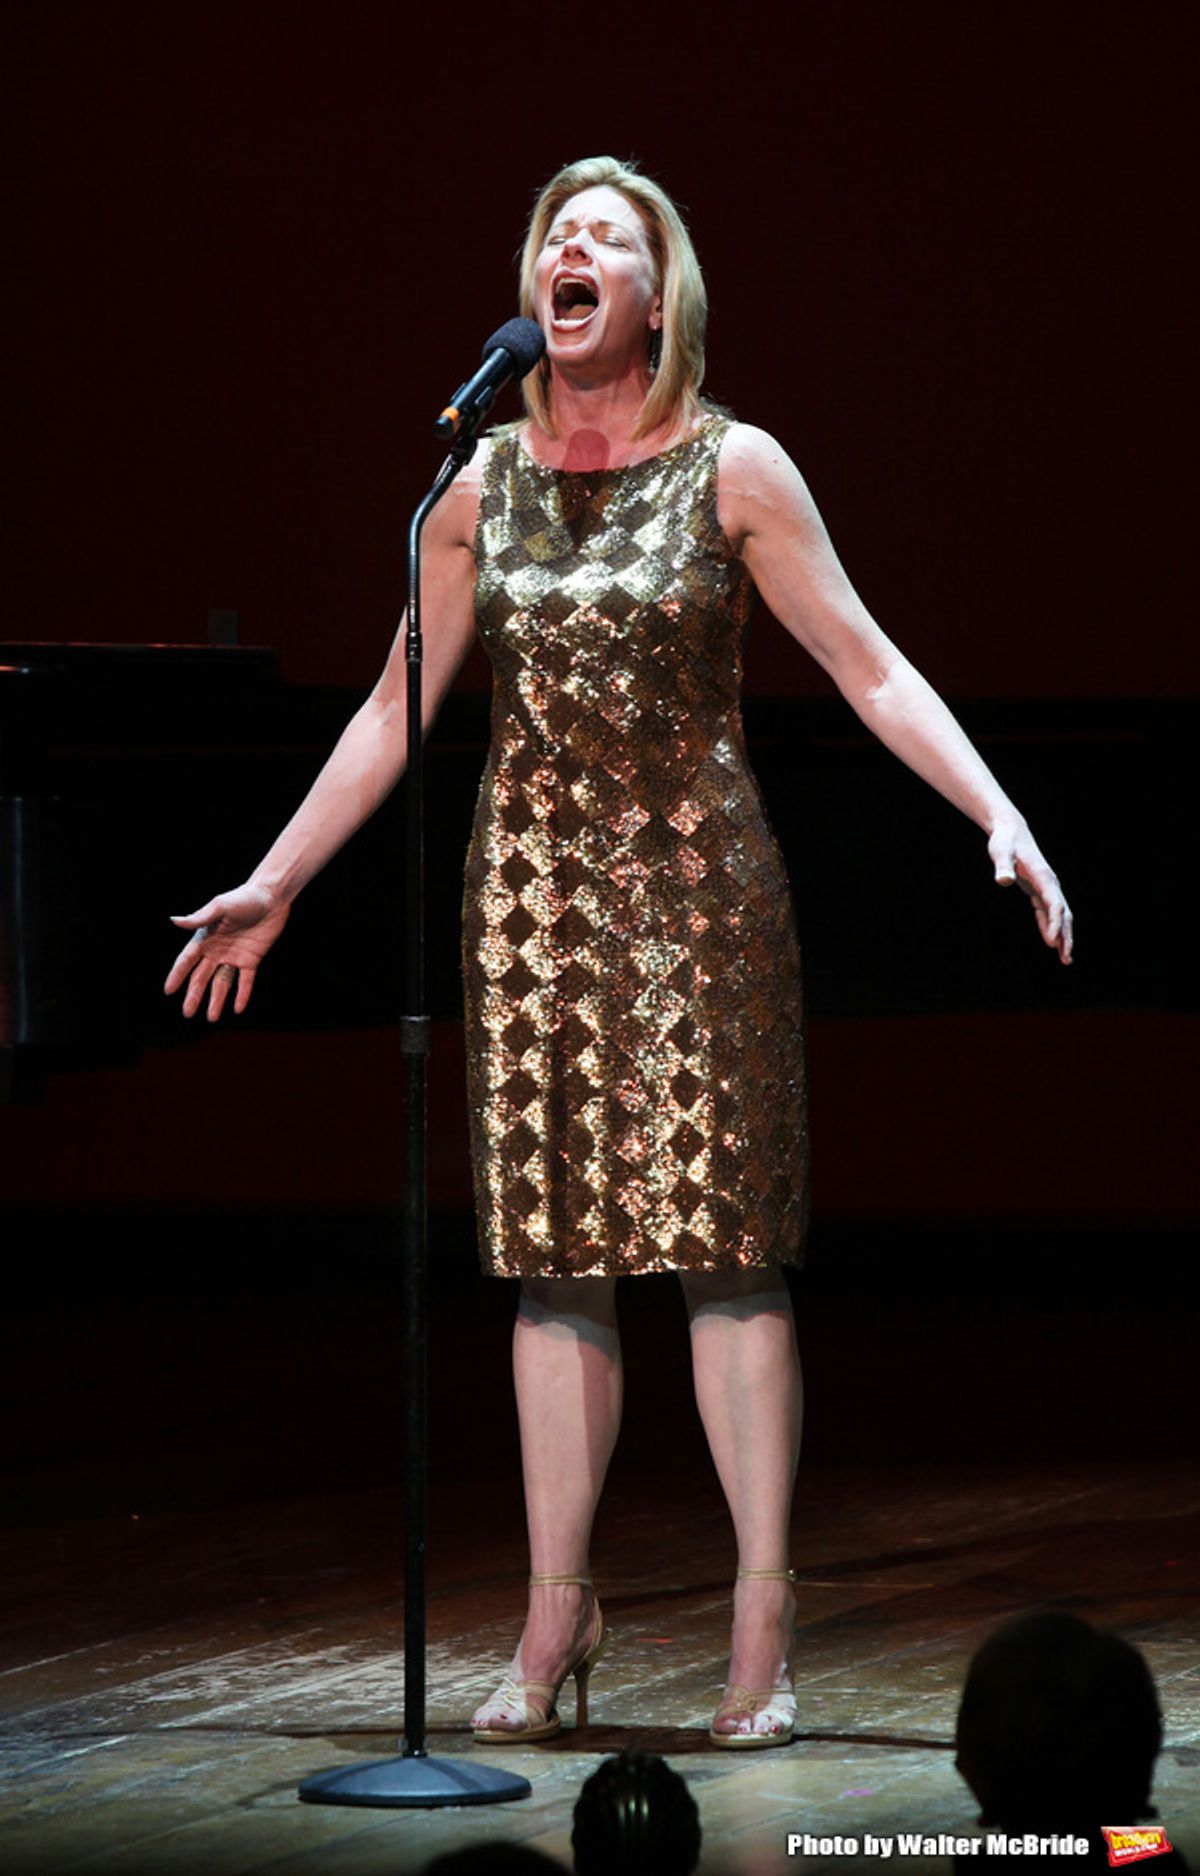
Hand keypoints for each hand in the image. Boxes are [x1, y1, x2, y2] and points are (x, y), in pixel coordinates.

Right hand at [163, 882, 290, 1020]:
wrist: (271, 897)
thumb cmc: (243, 898)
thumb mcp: (219, 907)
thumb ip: (198, 918)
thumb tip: (173, 920)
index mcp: (205, 938)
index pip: (187, 961)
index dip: (177, 976)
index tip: (168, 991)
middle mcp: (217, 950)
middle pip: (202, 977)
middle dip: (194, 995)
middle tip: (187, 1013)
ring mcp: (234, 956)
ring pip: (222, 982)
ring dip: (217, 1000)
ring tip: (211, 1018)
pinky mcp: (252, 959)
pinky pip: (246, 981)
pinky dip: (242, 994)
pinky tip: (237, 1009)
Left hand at [988, 819, 1072, 963]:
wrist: (1010, 831)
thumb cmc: (1005, 841)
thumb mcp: (1001, 852)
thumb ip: (1003, 866)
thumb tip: (1004, 880)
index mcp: (1043, 876)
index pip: (1054, 904)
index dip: (1055, 923)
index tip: (1052, 942)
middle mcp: (1049, 883)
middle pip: (1063, 913)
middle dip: (1066, 936)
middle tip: (1065, 958)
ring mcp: (1046, 887)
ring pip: (1060, 914)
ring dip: (1062, 935)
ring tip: (1064, 958)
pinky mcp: (1039, 889)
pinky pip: (1048, 911)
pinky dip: (1050, 926)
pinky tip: (1050, 941)